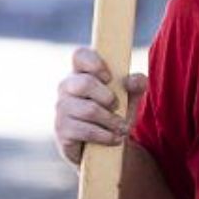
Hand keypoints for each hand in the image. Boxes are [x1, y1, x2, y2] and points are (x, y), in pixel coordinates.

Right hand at [55, 47, 146, 165]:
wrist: (106, 144)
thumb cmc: (117, 111)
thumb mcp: (132, 96)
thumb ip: (137, 84)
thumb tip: (132, 80)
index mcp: (83, 71)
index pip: (80, 55)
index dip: (94, 62)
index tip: (109, 77)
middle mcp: (67, 87)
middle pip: (84, 83)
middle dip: (108, 97)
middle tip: (117, 105)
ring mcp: (62, 108)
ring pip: (89, 110)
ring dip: (112, 121)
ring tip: (122, 128)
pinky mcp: (62, 130)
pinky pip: (86, 131)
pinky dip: (106, 135)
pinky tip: (114, 138)